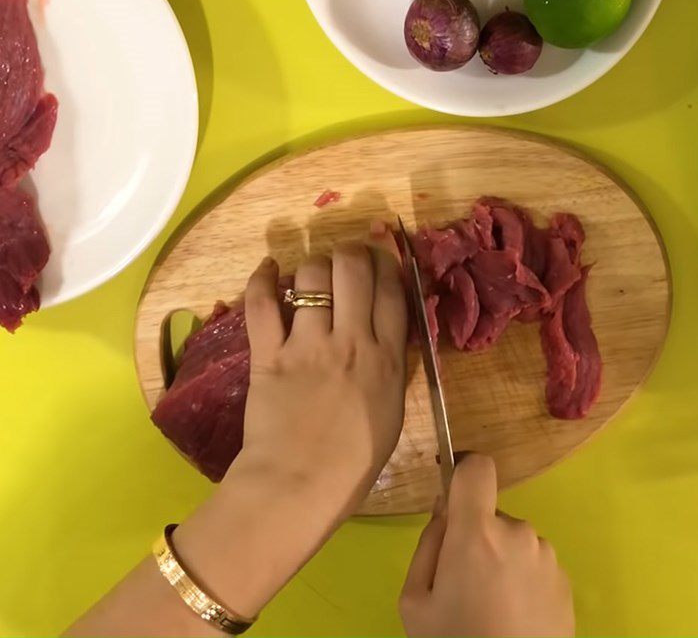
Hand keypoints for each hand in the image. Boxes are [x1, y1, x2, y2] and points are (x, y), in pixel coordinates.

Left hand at [227, 227, 407, 516]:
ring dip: (313, 266)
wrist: (299, 487)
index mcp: (386, 358)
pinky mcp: (268, 354)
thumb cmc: (353, 462)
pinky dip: (263, 279)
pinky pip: (263, 303)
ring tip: (310, 277)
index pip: (392, 289)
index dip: (387, 264)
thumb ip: (392, 365)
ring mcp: (307, 345)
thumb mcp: (391, 411)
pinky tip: (269, 269)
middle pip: (355, 268)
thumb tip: (387, 330)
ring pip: (312, 275)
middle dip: (351, 253)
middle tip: (345, 262)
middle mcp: (351, 341)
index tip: (380, 261)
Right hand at [399, 454, 574, 637]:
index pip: (477, 467)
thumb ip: (428, 543)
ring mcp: (547, 557)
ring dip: (502, 560)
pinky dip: (523, 580)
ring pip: (513, 541)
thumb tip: (446, 511)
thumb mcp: (414, 600)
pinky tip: (515, 616)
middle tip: (464, 584)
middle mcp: (518, 533)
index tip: (453, 488)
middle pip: (490, 514)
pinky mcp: (565, 581)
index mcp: (477, 532)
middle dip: (476, 537)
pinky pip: (534, 564)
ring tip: (492, 606)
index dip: (463, 469)